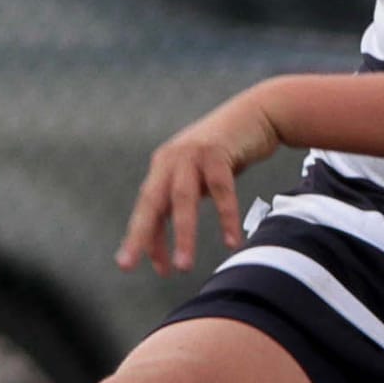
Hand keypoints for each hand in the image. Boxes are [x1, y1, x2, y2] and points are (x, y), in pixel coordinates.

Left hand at [117, 84, 284, 276]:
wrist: (256, 113)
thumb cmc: (226, 152)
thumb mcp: (198, 176)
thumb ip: (184, 200)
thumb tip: (175, 239)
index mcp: (162, 167)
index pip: (148, 209)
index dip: (148, 239)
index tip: (158, 269)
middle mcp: (170, 159)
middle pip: (151, 202)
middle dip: (139, 236)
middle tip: (127, 265)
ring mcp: (192, 153)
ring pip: (182, 199)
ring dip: (182, 235)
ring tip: (184, 266)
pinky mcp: (217, 151)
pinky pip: (221, 190)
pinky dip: (226, 217)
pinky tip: (232, 242)